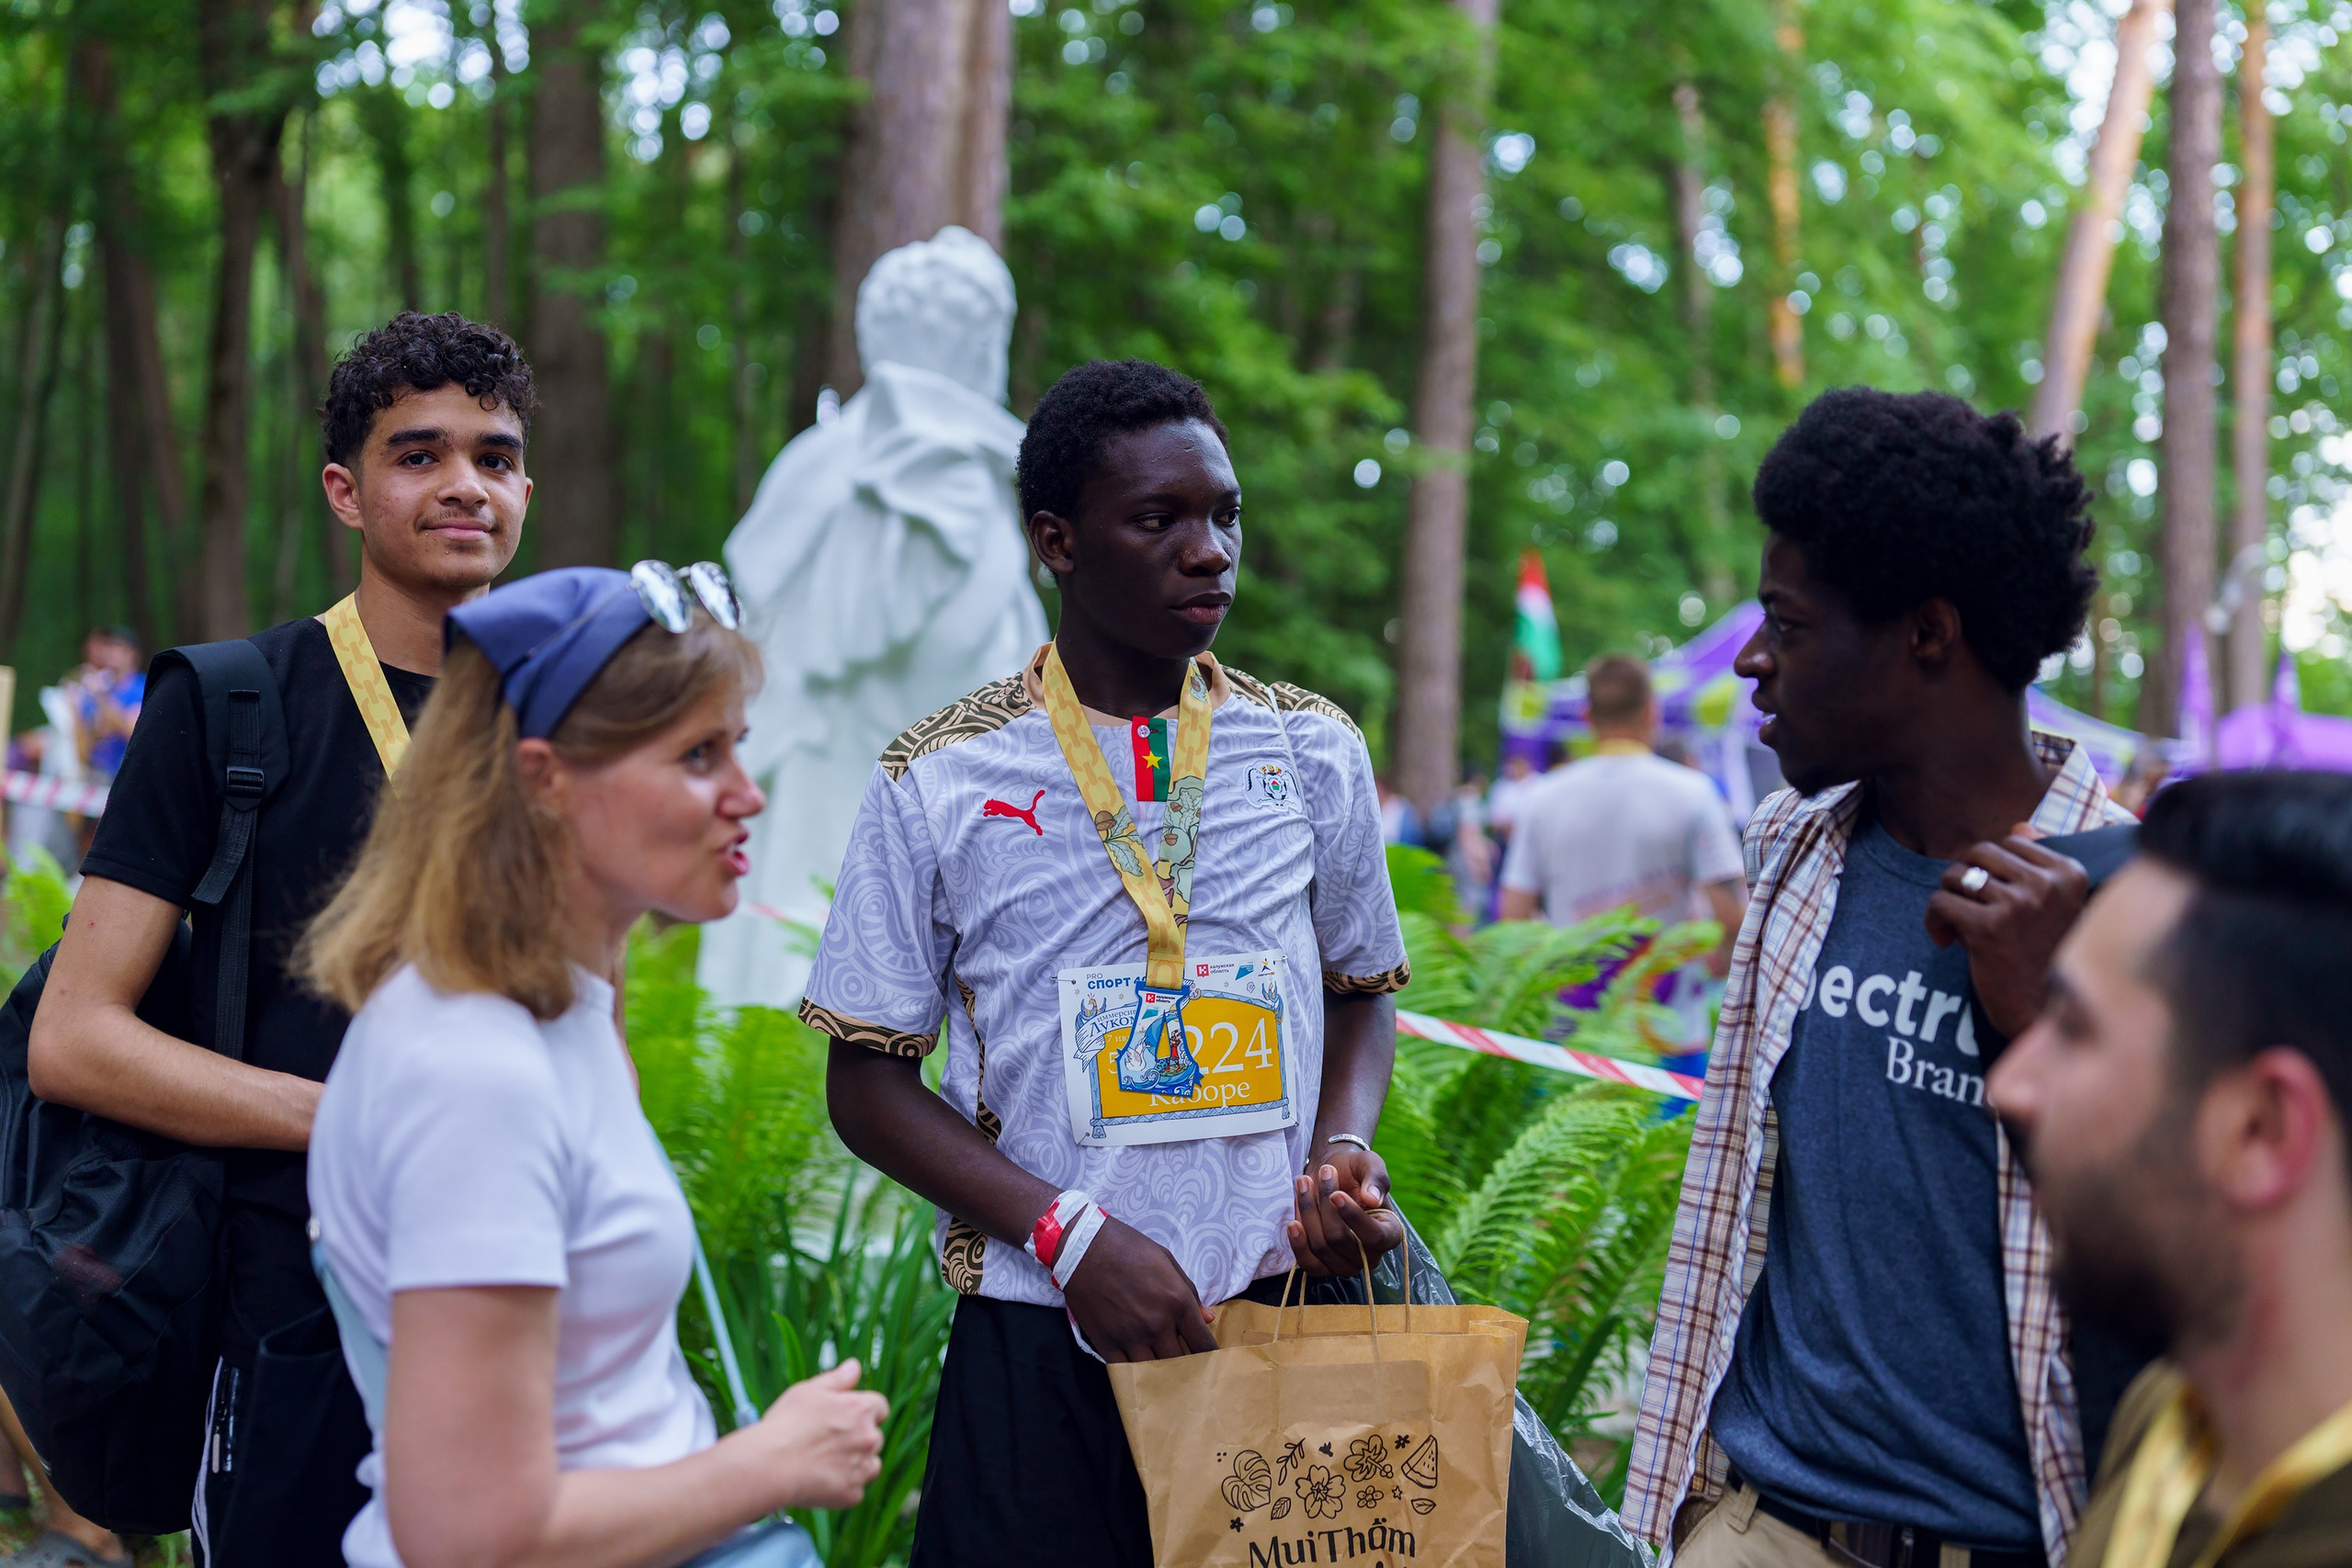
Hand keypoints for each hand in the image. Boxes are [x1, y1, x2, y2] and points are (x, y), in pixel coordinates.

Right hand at [739, 1360, 888, 1510]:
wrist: (770, 1465)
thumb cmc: (786, 1424)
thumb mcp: (809, 1390)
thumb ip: (838, 1378)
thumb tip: (855, 1366)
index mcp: (861, 1409)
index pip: (879, 1407)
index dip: (862, 1412)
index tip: (846, 1418)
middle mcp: (868, 1438)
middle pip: (874, 1437)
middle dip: (857, 1438)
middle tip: (827, 1442)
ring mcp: (862, 1468)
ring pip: (870, 1465)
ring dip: (856, 1464)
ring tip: (825, 1463)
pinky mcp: (852, 1494)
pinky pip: (855, 1491)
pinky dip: (842, 1488)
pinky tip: (821, 1481)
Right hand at [1060, 1214, 1217, 1362]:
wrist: (1083, 1248)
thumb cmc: (1129, 1248)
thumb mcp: (1166, 1261)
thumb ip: (1190, 1291)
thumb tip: (1207, 1318)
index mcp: (1177, 1302)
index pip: (1202, 1343)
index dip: (1209, 1355)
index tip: (1209, 1360)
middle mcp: (1157, 1324)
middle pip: (1179, 1363)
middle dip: (1185, 1366)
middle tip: (1186, 1367)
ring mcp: (1131, 1337)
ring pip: (1153, 1371)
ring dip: (1160, 1372)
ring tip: (1164, 1373)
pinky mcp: (1107, 1343)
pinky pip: (1125, 1370)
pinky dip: (1134, 1373)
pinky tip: (1139, 1371)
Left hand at [1288, 1147, 1403, 1276]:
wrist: (1330, 1173)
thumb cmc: (1354, 1170)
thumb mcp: (1370, 1164)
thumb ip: (1376, 1178)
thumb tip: (1372, 1199)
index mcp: (1389, 1233)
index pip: (1374, 1235)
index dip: (1353, 1217)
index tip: (1336, 1194)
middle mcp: (1370, 1255)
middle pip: (1340, 1239)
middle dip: (1324, 1203)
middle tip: (1323, 1172)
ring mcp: (1345, 1264)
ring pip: (1321, 1246)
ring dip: (1308, 1212)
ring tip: (1304, 1181)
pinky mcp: (1322, 1266)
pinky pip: (1308, 1263)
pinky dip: (1298, 1243)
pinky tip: (1293, 1223)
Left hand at [1923, 828, 2089, 1039]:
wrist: (2040, 1011)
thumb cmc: (2043, 956)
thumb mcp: (2055, 906)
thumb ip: (2039, 864)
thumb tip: (2020, 826)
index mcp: (2069, 872)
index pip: (2011, 842)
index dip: (1991, 868)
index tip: (1992, 898)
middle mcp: (2047, 885)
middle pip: (1978, 853)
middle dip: (1965, 879)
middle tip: (1969, 911)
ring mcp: (2019, 905)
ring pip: (1955, 876)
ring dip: (1949, 901)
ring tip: (1959, 928)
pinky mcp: (1988, 929)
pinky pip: (1940, 902)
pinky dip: (1934, 921)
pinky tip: (1945, 941)